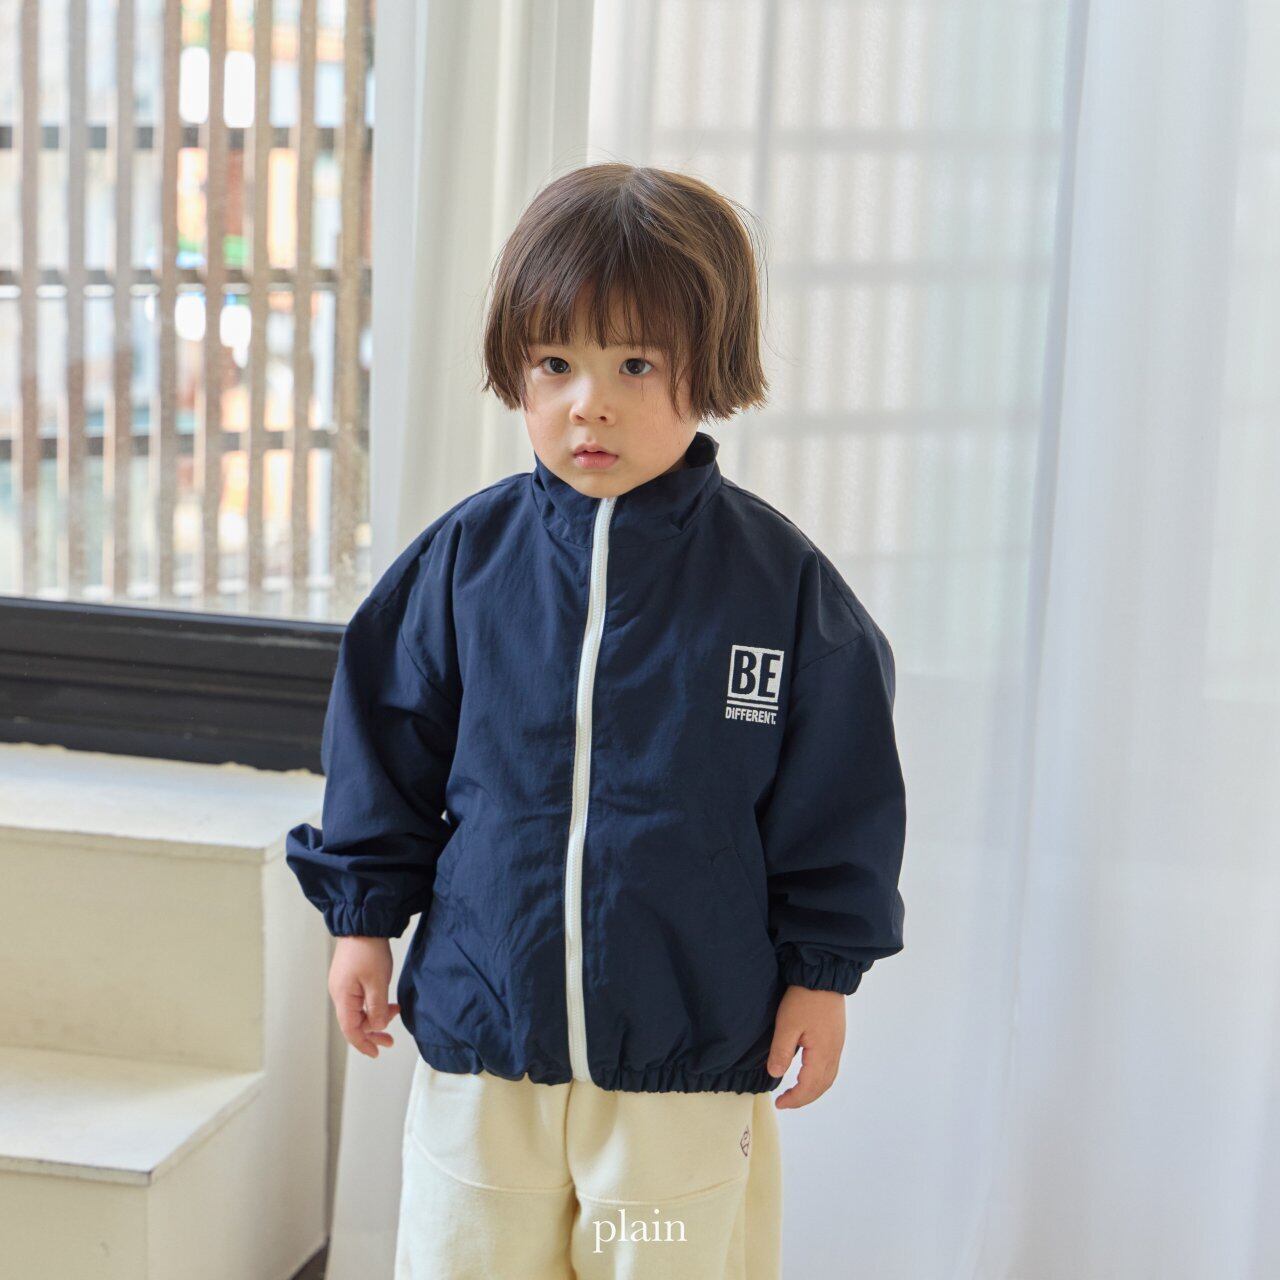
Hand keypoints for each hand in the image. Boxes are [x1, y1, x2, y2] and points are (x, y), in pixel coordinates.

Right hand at [329, 936, 400, 1057]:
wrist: (363, 924)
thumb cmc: (368, 950)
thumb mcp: (377, 982)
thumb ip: (377, 1008)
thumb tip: (377, 1026)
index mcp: (343, 997)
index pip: (351, 1030)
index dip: (363, 1043)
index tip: (375, 1052)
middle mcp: (339, 993)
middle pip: (354, 1022)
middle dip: (372, 1032)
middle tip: (389, 1041)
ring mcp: (343, 985)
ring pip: (358, 1010)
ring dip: (375, 1017)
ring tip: (394, 1015)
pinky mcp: (350, 977)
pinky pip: (360, 999)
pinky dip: (373, 1004)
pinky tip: (387, 1002)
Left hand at [766, 985, 845, 1108]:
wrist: (823, 976)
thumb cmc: (804, 999)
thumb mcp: (787, 1025)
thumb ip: (781, 1052)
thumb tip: (775, 1075)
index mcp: (822, 1053)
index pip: (809, 1087)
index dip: (795, 1099)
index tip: (779, 1103)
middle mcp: (834, 1052)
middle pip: (822, 1086)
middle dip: (804, 1098)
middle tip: (786, 1101)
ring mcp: (837, 1044)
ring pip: (829, 1077)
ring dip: (813, 1089)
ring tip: (796, 1092)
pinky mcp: (837, 1037)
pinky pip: (831, 1066)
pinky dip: (819, 1078)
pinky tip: (808, 1073)